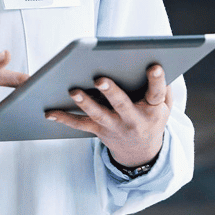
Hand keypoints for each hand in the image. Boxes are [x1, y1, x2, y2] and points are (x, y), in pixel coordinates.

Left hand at [45, 64, 170, 167]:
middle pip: (122, 104)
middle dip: (111, 92)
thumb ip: (163, 86)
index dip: (157, 80)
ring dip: (85, 103)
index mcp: (153, 110)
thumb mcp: (165, 106)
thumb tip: (158, 62)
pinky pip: (79, 124)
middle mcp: (132, 120)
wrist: (140, 152)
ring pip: (98, 114)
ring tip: (73, 91)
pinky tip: (49, 112)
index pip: (157, 93)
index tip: (154, 66)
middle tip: (100, 79)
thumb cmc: (151, 117)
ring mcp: (114, 126)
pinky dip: (64, 118)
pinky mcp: (98, 130)